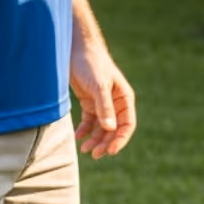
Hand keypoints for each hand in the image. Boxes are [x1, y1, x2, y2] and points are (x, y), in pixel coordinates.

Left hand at [69, 39, 135, 159]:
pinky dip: (84, 130)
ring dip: (94, 139)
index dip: (121, 139)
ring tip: (84, 149)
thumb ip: (104, 108)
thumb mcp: (99, 86)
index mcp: (124, 98)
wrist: (77, 49)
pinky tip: (78, 137)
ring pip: (101, 128)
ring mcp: (102, 103)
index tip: (111, 151)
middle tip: (94, 154)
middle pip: (113, 129)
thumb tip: (110, 129)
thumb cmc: (92, 64)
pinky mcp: (89, 102)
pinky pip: (89, 121)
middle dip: (105, 142)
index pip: (127, 124)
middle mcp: (115, 103)